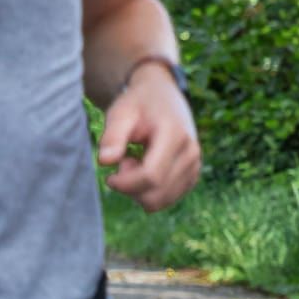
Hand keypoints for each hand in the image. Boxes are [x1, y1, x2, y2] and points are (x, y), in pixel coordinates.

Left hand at [98, 68, 200, 209]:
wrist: (162, 96)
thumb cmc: (137, 104)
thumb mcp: (120, 113)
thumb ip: (112, 136)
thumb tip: (104, 162)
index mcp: (175, 135)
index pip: (151, 177)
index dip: (125, 184)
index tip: (109, 175)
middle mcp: (190, 152)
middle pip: (155, 194)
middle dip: (130, 188)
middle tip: (124, 162)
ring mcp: (194, 166)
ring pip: (160, 201)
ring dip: (139, 190)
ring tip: (135, 163)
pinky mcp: (192, 176)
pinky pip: (166, 200)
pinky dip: (150, 192)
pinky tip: (145, 169)